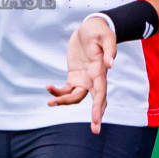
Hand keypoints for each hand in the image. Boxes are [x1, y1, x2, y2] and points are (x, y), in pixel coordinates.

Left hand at [46, 15, 116, 133]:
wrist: (90, 27)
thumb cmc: (99, 31)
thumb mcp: (106, 36)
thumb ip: (109, 50)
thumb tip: (110, 64)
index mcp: (100, 71)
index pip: (101, 92)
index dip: (99, 107)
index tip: (97, 120)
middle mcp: (94, 79)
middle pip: (94, 101)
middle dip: (95, 116)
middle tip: (95, 131)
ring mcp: (84, 79)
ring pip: (75, 97)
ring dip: (64, 102)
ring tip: (49, 103)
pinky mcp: (74, 76)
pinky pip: (66, 89)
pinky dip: (57, 92)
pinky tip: (48, 88)